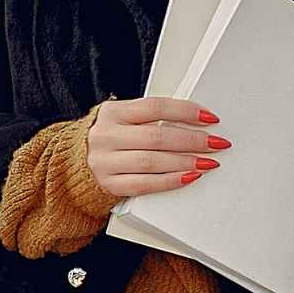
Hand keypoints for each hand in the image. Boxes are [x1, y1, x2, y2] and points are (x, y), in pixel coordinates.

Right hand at [84, 97, 228, 199]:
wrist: (77, 162)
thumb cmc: (112, 138)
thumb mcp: (125, 120)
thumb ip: (152, 118)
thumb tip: (196, 121)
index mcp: (112, 112)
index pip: (155, 107)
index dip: (186, 112)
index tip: (210, 118)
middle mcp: (106, 136)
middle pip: (157, 137)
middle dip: (192, 140)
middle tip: (216, 143)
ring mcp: (105, 162)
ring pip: (152, 162)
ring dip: (185, 162)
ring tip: (207, 162)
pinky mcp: (109, 184)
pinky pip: (145, 184)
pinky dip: (171, 181)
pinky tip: (189, 177)